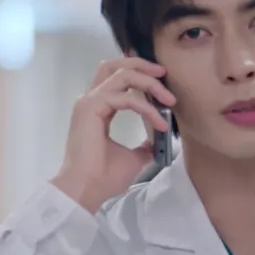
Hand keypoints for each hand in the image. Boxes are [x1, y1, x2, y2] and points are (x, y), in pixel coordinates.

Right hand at [50, 57, 176, 213]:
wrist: (86, 189)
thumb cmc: (103, 176)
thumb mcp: (133, 158)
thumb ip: (144, 145)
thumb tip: (158, 142)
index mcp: (97, 108)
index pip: (117, 79)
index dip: (141, 77)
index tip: (164, 90)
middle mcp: (91, 100)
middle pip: (114, 66)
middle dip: (141, 65)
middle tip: (163, 73)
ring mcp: (89, 102)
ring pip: (122, 75)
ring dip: (149, 82)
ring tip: (168, 98)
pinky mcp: (91, 108)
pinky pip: (126, 98)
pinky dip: (147, 108)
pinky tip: (159, 122)